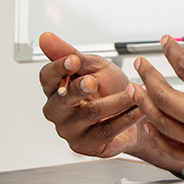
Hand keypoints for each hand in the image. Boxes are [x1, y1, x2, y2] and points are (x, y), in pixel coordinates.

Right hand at [39, 32, 144, 157]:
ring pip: (91, 114)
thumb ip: (71, 53)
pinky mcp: (88, 146)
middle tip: (93, 81)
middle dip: (79, 89)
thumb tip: (45, 37)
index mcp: (55, 89)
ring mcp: (71, 131)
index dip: (58, 69)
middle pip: (62, 101)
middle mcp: (59, 112)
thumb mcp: (94, 65)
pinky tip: (138, 108)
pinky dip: (125, 117)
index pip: (47, 78)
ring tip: (133, 90)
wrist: (133, 113)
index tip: (73, 60)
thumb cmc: (110, 88)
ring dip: (116, 100)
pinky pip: (107, 131)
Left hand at [126, 14, 183, 183]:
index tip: (165, 42)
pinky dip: (158, 135)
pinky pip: (173, 149)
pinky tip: (150, 124)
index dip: (172, 52)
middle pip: (165, 97)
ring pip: (163, 124)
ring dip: (146, 104)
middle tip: (140, 64)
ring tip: (137, 90)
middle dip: (148, 77)